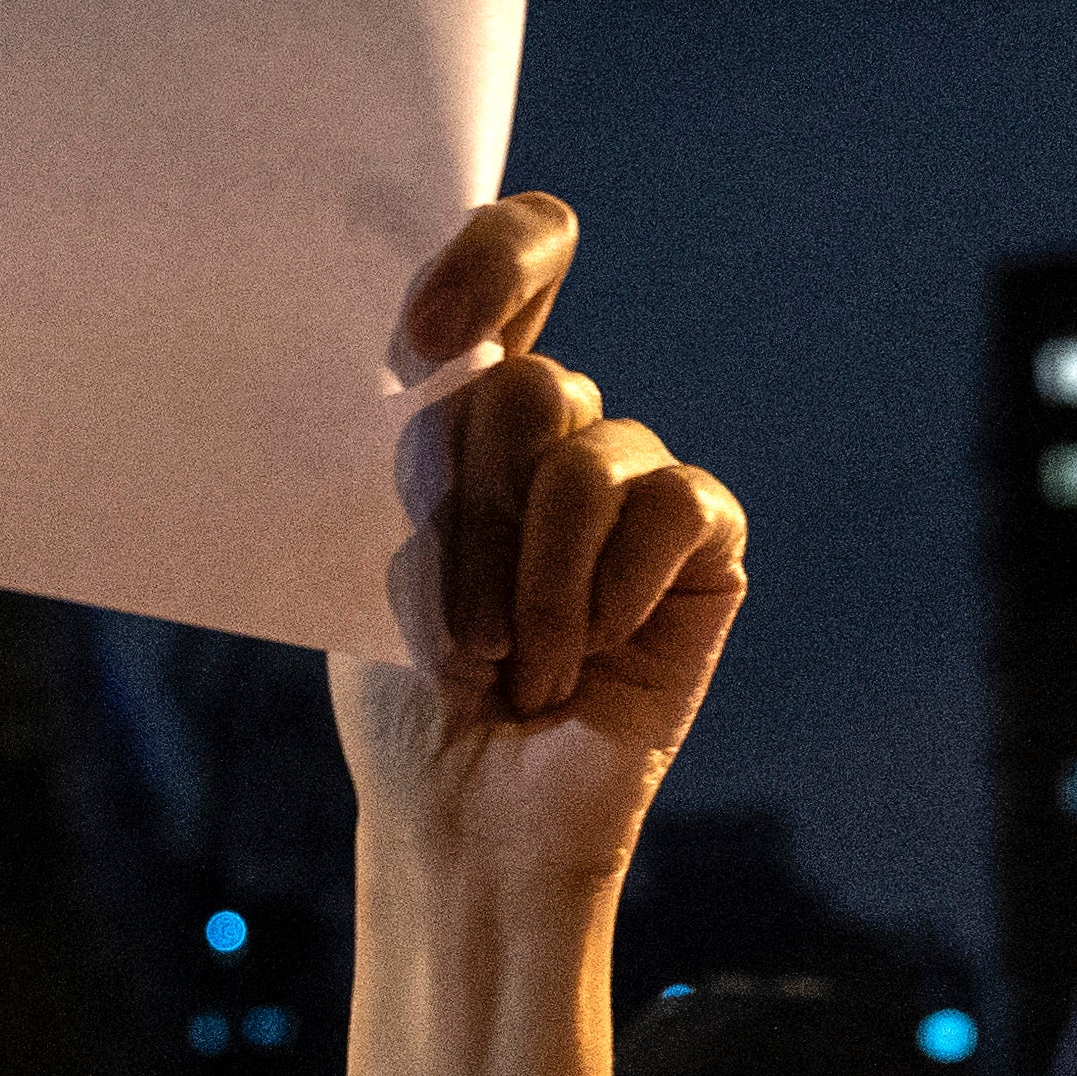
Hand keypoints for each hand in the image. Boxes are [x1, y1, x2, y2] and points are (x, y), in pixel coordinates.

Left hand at [332, 193, 747, 893]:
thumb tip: (445, 352)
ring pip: (587, 455)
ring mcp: (634, 489)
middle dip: (473, 514)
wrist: (462, 817)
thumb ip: (410, 445)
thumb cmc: (403, 699)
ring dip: (532, 580)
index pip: (506, 267)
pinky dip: (614, 587)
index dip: (485, 258)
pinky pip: (674, 504)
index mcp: (466, 414)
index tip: (424, 339)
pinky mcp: (703, 547)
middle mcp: (559, 436)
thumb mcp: (373, 555)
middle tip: (457, 630)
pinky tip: (592, 655)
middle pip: (527, 383)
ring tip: (516, 666)